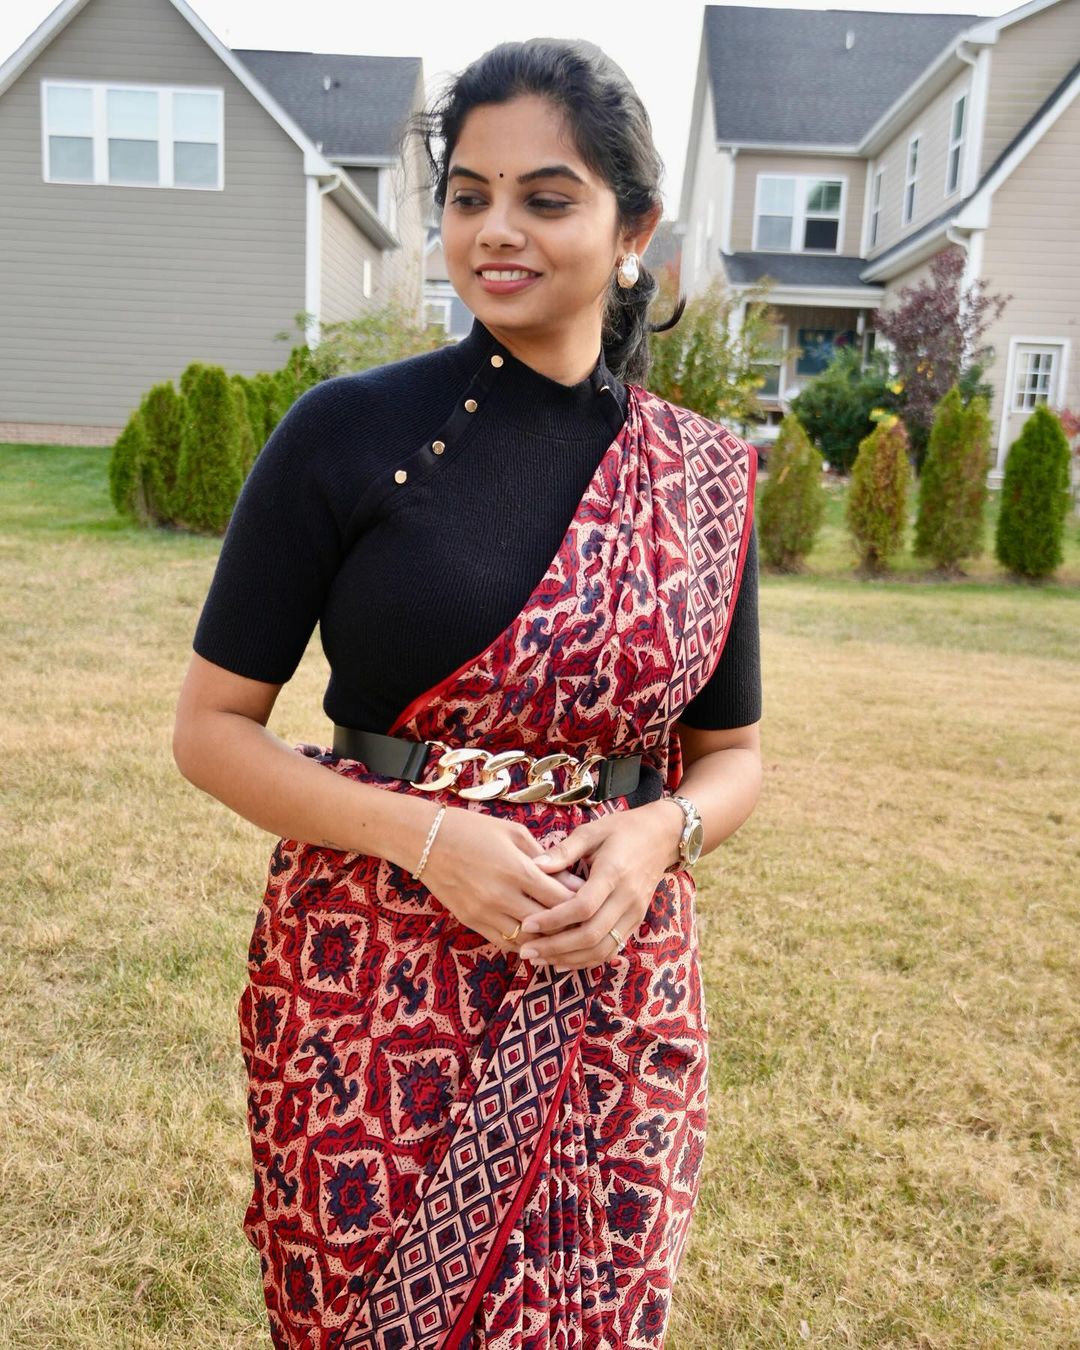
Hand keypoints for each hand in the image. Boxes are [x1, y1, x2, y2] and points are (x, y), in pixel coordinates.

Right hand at [417, 805, 584, 953]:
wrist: (425, 840)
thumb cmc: (473, 829)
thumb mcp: (514, 834)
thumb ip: (546, 860)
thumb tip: (575, 883)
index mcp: (516, 869)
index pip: (559, 897)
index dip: (580, 902)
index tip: (593, 899)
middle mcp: (501, 896)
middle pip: (547, 923)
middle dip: (569, 925)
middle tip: (585, 921)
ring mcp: (484, 913)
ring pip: (528, 940)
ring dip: (547, 939)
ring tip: (565, 933)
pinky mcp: (471, 922)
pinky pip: (505, 942)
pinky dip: (525, 943)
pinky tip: (538, 938)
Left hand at [515, 800, 683, 970]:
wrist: (662, 837)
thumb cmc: (622, 830)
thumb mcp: (591, 831)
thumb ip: (564, 850)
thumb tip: (535, 866)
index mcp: (613, 873)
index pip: (583, 907)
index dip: (554, 920)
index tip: (527, 924)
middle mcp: (627, 898)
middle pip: (591, 935)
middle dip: (556, 947)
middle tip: (526, 951)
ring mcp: (634, 913)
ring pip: (602, 949)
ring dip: (569, 959)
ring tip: (539, 959)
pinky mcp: (636, 922)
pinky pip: (611, 949)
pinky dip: (586, 960)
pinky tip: (563, 960)